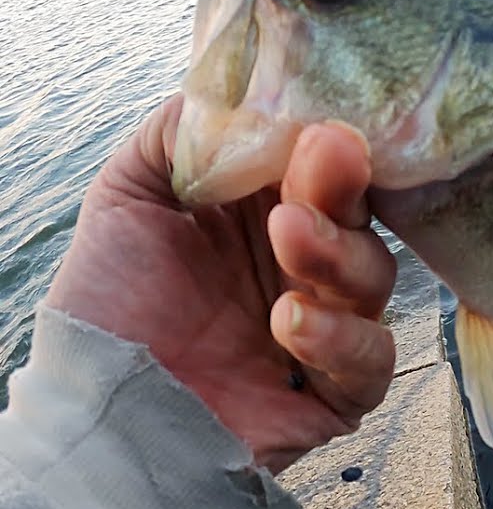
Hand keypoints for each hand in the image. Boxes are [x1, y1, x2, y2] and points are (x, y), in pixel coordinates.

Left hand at [46, 95, 396, 474]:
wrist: (99, 419)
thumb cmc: (109, 310)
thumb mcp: (127, 199)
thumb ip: (179, 134)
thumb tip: (241, 89)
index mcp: (265, 216)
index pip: (324, 169)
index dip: (330, 145)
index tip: (322, 125)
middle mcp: (304, 267)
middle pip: (360, 218)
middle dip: (343, 189)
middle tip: (322, 161)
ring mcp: (328, 329)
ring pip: (377, 279)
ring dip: (338, 254)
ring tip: (288, 240)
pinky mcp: (338, 393)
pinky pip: (374, 359)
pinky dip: (343, 338)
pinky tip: (289, 322)